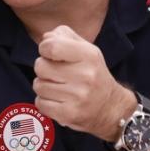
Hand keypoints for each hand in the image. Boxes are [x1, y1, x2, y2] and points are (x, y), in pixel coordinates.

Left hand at [33, 25, 133, 140]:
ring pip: (38, 86)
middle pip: (40, 66)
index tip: (50, 53)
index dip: (44, 48)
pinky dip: (45, 102)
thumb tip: (46, 38)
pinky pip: (40, 103)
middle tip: (55, 73)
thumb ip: (65, 36)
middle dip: (43, 69)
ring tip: (58, 87)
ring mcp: (78, 96)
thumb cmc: (93, 74)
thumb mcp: (86, 50)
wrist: (111, 107)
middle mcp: (85, 75)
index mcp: (89, 55)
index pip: (51, 46)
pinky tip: (58, 100)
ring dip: (44, 86)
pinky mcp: (69, 114)